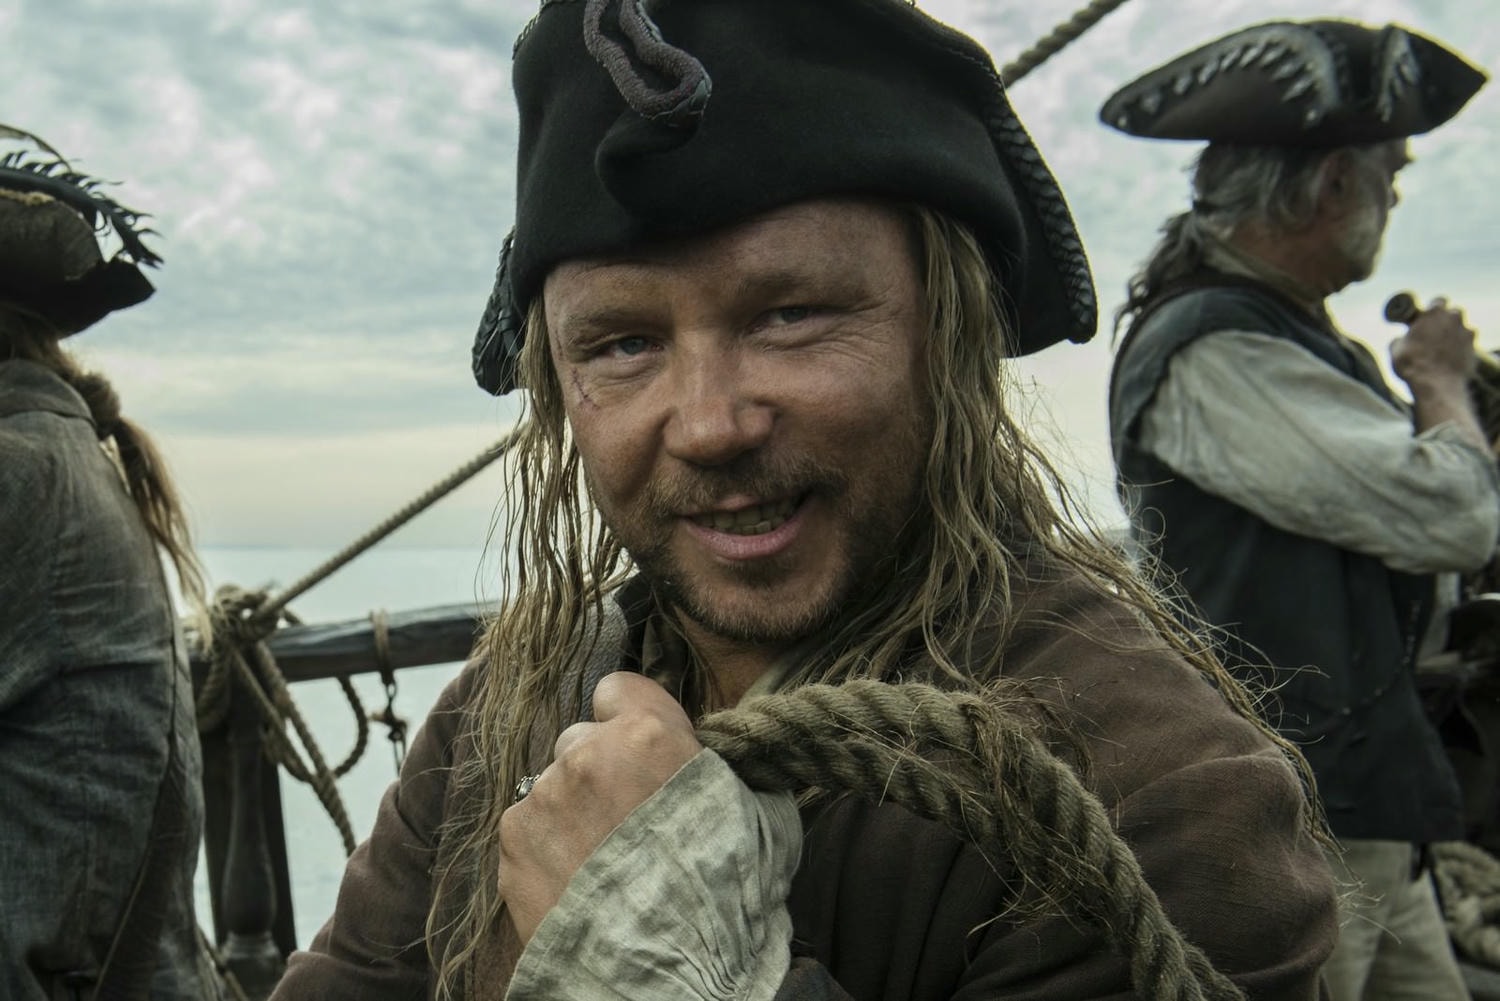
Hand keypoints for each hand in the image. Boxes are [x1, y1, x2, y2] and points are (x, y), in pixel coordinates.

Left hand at [498, 671, 703, 944]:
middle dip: (600, 769)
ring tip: (603, 860)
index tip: (639, 749)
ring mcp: (545, 797)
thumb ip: (720, 764)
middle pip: (581, 740)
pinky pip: (528, 827)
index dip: (629, 719)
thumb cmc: (729, 894)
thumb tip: (711, 753)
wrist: (675, 971)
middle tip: (628, 818)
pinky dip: (547, 848)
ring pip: (552, 786)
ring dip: (572, 811)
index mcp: (649, 733)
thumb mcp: (759, 810)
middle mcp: (588, 753)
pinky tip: (578, 882)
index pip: (617, 689)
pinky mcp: (515, 843)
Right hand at [1391, 297, 1478, 390]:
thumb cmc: (1413, 364)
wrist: (1436, 385)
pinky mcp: (1474, 350)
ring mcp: (1467, 334)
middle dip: (1445, 319)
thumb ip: (1400, 337)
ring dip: (1453, 334)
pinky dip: (1459, 349)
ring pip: (1461, 329)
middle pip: (1453, 312)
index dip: (1431, 309)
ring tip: (1440, 348)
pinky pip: (1466, 345)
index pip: (1437, 301)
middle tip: (1432, 331)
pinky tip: (1448, 359)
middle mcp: (1454, 319)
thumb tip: (1401, 338)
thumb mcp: (1395, 348)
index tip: (1424, 317)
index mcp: (1434, 313)